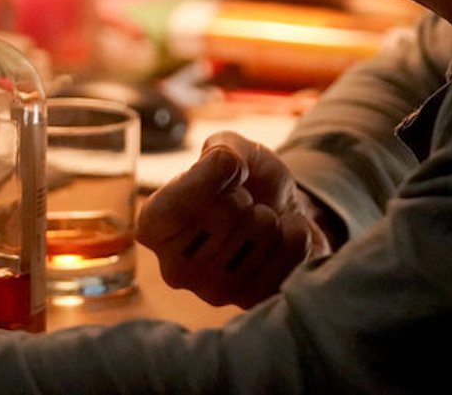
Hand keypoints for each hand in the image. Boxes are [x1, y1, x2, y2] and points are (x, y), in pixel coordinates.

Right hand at [137, 131, 330, 307]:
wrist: (282, 215)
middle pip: (225, 214)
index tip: (228, 162)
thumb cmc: (246, 184)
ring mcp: (215, 292)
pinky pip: (290, 250)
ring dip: (271, 216)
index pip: (170, 208)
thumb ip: (223, 148)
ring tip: (260, 223)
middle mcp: (176, 268)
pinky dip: (296, 232)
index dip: (207, 178)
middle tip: (242, 204)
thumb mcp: (230, 150)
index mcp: (155, 228)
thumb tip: (226, 161)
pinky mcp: (255, 302)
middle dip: (244, 196)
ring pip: (261, 231)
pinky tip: (281, 238)